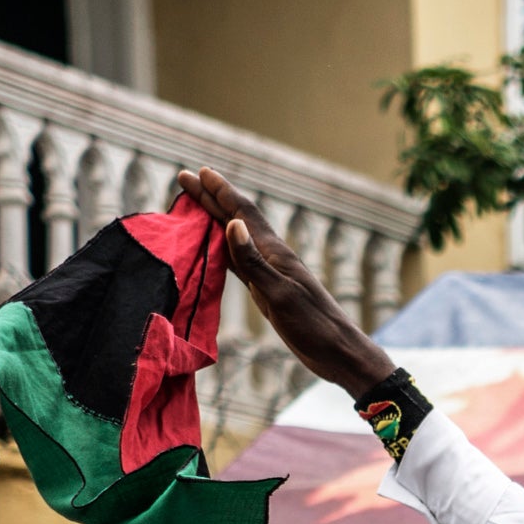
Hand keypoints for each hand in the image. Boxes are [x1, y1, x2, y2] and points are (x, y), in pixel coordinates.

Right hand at [179, 167, 394, 397]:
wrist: (337, 352)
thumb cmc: (313, 325)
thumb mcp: (280, 295)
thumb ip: (254, 262)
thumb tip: (233, 224)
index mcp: (275, 253)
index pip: (243, 213)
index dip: (221, 191)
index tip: (200, 171)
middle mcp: (271, 257)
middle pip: (236, 219)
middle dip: (211, 198)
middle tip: (186, 177)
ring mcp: (269, 273)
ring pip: (235, 238)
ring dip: (214, 219)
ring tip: (194, 204)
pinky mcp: (267, 290)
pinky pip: (238, 262)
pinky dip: (222, 250)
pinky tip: (212, 247)